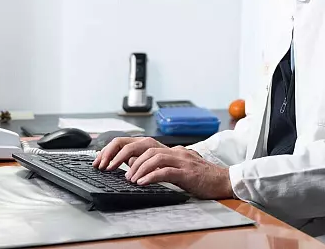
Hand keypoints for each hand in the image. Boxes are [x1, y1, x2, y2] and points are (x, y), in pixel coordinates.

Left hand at [93, 138, 233, 199]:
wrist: (223, 180)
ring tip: (127, 178)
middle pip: (141, 144)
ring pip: (153, 156)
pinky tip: (142, 182)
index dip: (117, 149)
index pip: (136, 142)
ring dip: (136, 167)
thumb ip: (153, 162)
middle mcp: (172, 150)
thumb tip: (130, 161)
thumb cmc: (198, 175)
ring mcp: (180, 159)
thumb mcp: (173, 166)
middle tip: (107, 167)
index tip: (102, 159)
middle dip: (120, 154)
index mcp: (166, 149)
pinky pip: (166, 171)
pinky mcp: (187, 172)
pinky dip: (152, 175)